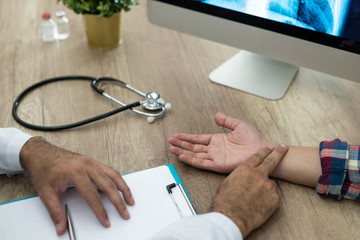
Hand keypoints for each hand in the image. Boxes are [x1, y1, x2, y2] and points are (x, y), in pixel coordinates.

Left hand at [19, 137, 134, 234]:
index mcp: (76, 172)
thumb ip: (55, 212)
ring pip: (113, 175)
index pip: (93, 196)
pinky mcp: (92, 162)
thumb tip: (61, 227)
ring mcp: (91, 162)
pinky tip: (117, 189)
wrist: (41, 153)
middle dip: (118, 201)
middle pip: (108, 185)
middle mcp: (87, 165)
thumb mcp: (46, 193)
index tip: (106, 220)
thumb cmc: (43, 169)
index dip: (100, 211)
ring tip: (130, 199)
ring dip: (123, 188)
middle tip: (125, 212)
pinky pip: (109, 171)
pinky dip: (116, 180)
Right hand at [168, 112, 270, 172]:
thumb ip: (226, 121)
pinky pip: (202, 163)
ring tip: (172, 149)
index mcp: (218, 140)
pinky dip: (192, 160)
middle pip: (193, 147)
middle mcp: (215, 150)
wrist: (262, 150)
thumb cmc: (254, 140)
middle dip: (181, 144)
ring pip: (195, 155)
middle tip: (170, 141)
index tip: (177, 136)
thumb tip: (217, 115)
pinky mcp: (218, 164)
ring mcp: (216, 158)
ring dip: (183, 151)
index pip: (198, 139)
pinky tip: (183, 156)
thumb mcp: (238, 125)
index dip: (187, 137)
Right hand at [213, 144, 287, 237]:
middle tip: (284, 147)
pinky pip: (273, 196)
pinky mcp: (275, 197)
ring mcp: (268, 185)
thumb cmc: (226, 201)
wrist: (233, 217)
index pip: (258, 156)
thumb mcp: (228, 182)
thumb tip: (244, 176)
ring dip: (266, 188)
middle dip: (279, 152)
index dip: (264, 151)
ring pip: (270, 183)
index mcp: (245, 169)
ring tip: (257, 198)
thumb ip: (240, 175)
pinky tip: (260, 205)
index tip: (270, 147)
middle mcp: (258, 174)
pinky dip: (268, 199)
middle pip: (272, 161)